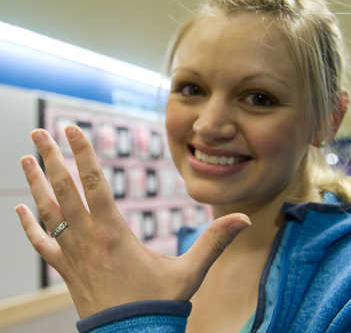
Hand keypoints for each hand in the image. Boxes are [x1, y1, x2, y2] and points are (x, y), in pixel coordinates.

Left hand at [16, 126, 250, 317]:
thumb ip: (214, 242)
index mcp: (114, 233)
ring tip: (25, 158)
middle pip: (64, 189)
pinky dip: (28, 225)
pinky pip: (42, 242)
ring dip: (36, 182)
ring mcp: (72, 253)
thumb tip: (244, 220)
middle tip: (39, 133)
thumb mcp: (190, 272)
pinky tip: (18, 210)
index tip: (71, 129)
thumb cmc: (158, 306)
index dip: (83, 154)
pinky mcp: (65, 269)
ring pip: (48, 211)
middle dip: (52, 158)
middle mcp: (87, 238)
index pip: (95, 182)